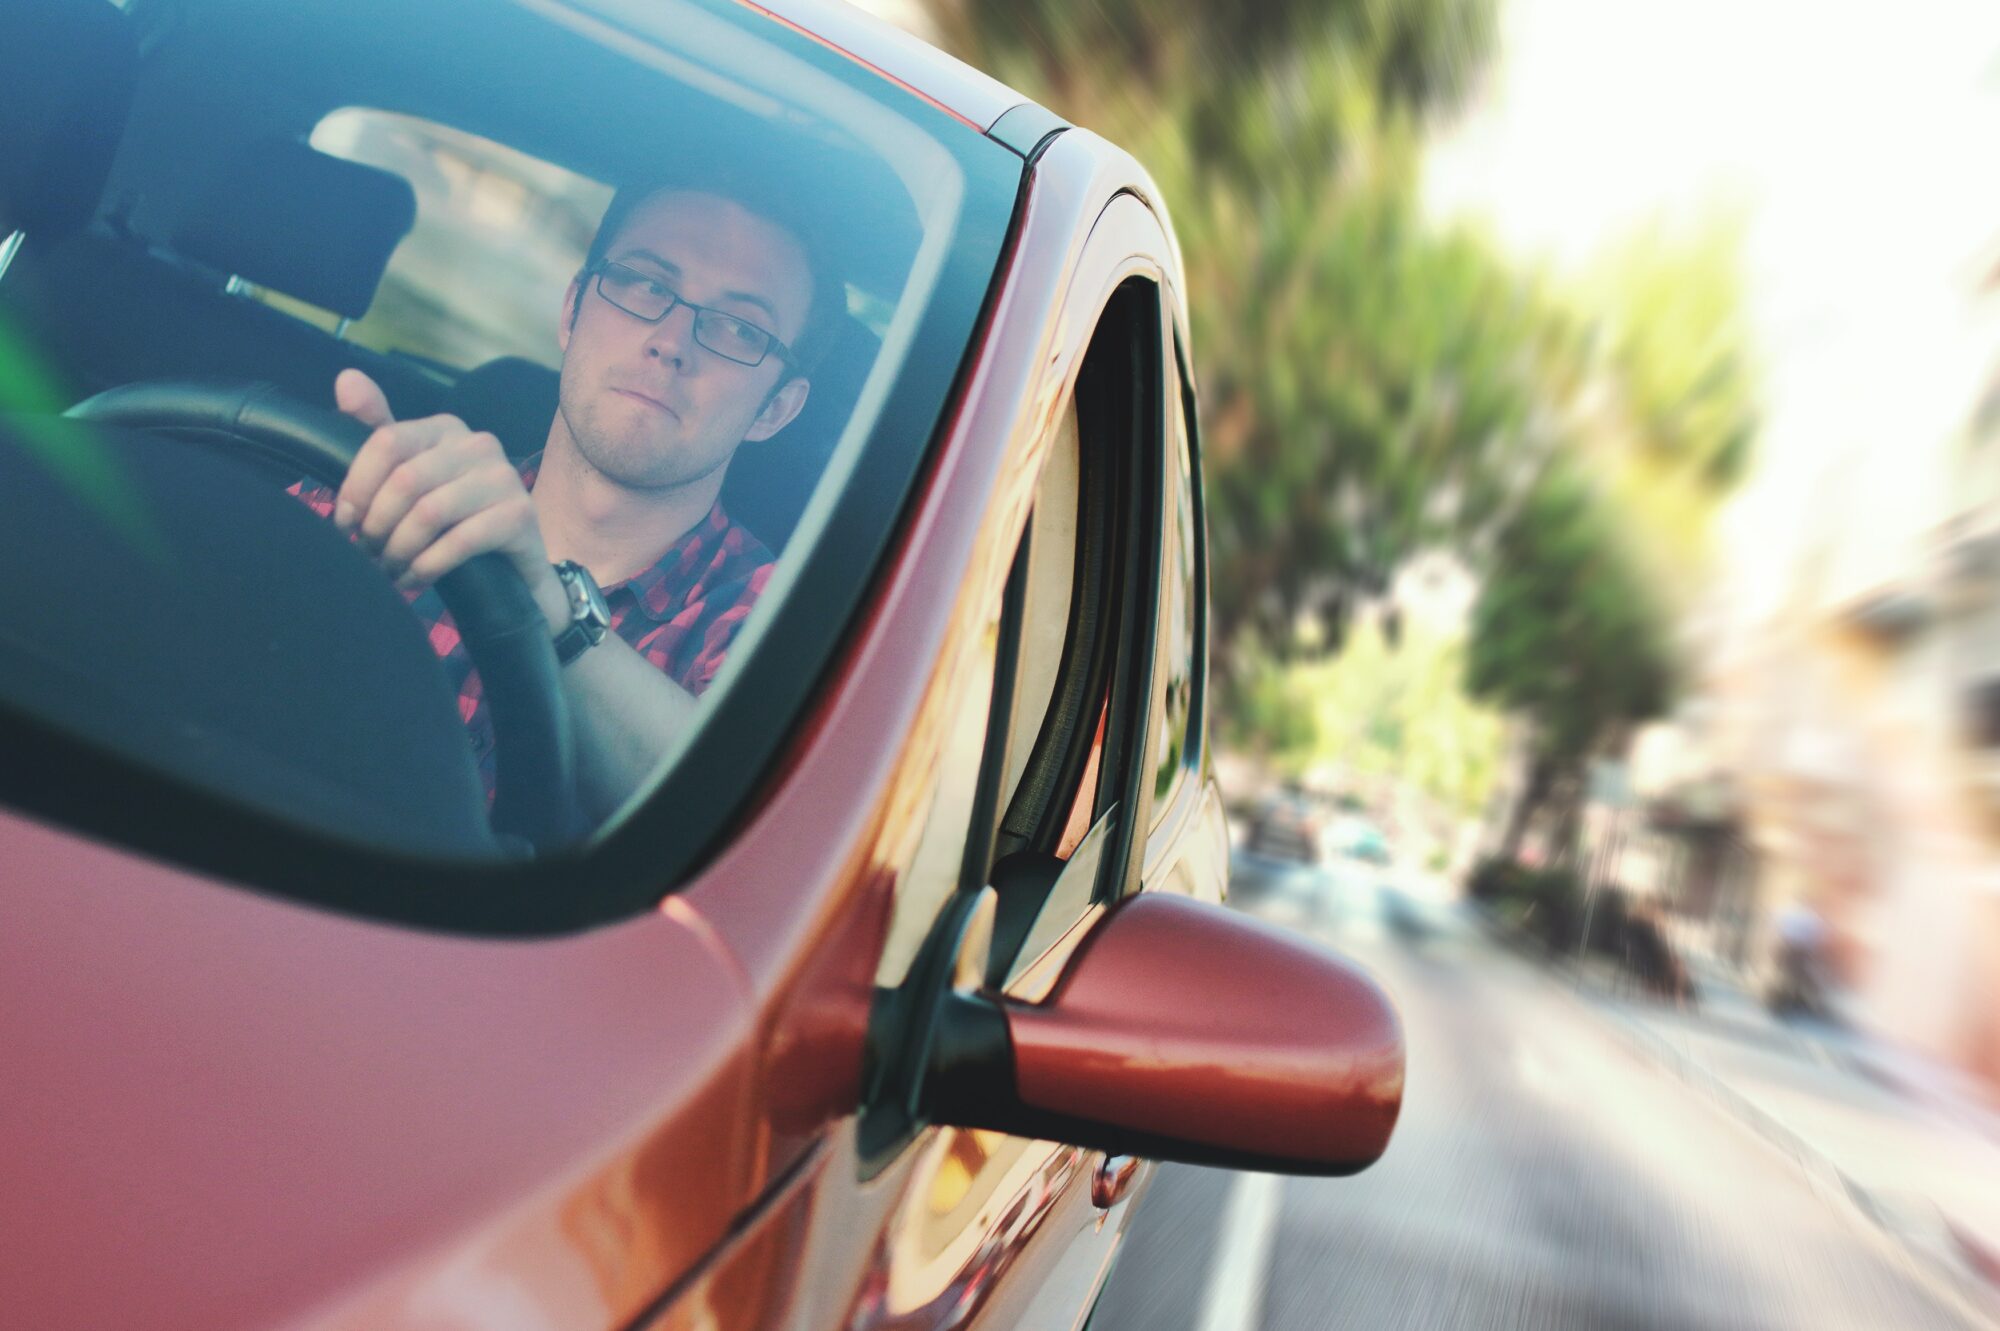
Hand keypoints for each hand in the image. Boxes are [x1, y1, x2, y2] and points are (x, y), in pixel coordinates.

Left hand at [332, 369, 556, 613]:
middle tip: (369, 554)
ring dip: (399, 550)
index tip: (346, 523)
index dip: (357, 487)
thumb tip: (345, 379)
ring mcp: (504, 478)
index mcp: (445, 428)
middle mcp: (479, 444)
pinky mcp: (520, 515)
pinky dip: (427, 566)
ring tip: (389, 569)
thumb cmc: (453, 520)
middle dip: (377, 525)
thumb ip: (377, 432)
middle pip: (405, 480)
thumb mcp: (411, 477)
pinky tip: (414, 579)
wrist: (512, 568)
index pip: (386, 441)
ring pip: (429, 513)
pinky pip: (459, 541)